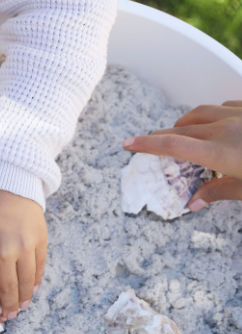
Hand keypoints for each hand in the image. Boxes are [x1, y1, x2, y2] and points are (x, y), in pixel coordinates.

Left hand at [0, 184, 47, 318]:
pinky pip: (39, 267)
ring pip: (25, 282)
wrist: (5, 183)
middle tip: (9, 316)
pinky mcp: (39, 240)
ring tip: (22, 307)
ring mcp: (24, 247)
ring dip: (24, 298)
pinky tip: (32, 289)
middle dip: (8, 306)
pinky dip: (36, 281)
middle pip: (8, 289)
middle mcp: (4, 253)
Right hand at [123, 101, 241, 210]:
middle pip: (182, 129)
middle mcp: (225, 128)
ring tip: (184, 132)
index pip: (173, 145)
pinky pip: (226, 105)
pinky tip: (218, 123)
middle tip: (150, 142)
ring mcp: (240, 114)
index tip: (128, 144)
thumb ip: (220, 191)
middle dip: (162, 135)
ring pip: (202, 112)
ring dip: (187, 122)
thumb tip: (194, 203)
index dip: (147, 144)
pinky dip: (215, 114)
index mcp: (220, 152)